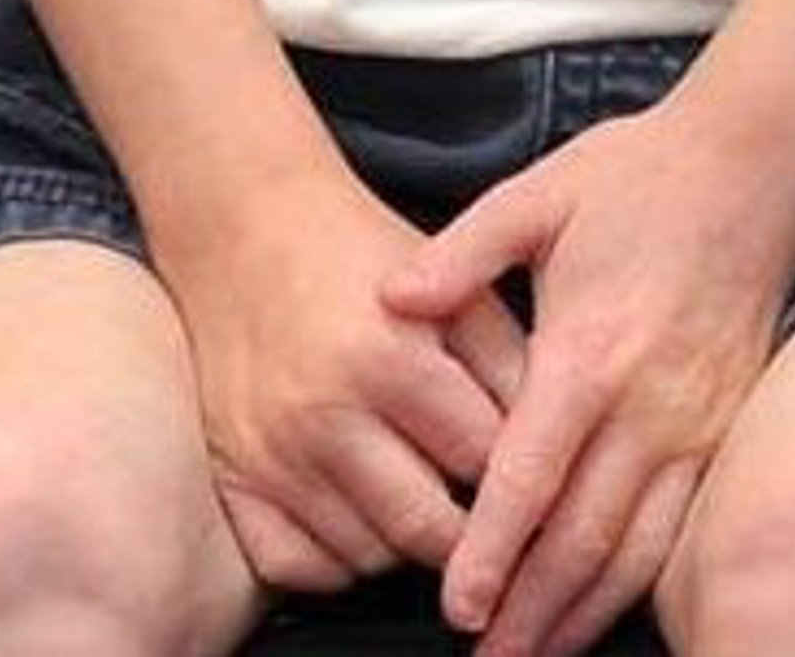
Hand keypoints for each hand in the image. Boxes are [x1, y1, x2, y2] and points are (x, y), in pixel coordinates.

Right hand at [165, 163, 525, 595]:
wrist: (247, 226)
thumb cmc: (358, 254)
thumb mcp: (449, 287)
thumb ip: (510, 362)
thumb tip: (561, 445)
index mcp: (387, 357)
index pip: (483, 461)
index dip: (520, 470)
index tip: (536, 475)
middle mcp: (325, 416)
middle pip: (428, 530)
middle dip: (472, 530)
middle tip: (489, 510)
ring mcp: (273, 457)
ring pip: (369, 557)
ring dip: (409, 542)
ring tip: (427, 494)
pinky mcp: (233, 480)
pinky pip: (302, 567)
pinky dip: (340, 557)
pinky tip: (364, 513)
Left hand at [381, 93, 794, 656]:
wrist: (755, 165)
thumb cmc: (637, 175)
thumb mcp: (539, 193)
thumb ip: (462, 251)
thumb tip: (390, 298)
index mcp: (588, 352)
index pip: (530, 477)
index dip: (491, 550)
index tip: (456, 607)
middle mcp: (647, 405)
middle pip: (582, 536)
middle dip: (531, 609)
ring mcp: (698, 425)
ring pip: (638, 549)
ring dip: (584, 612)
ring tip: (536, 654)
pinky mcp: (730, 430)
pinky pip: (685, 528)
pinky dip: (644, 583)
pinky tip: (610, 607)